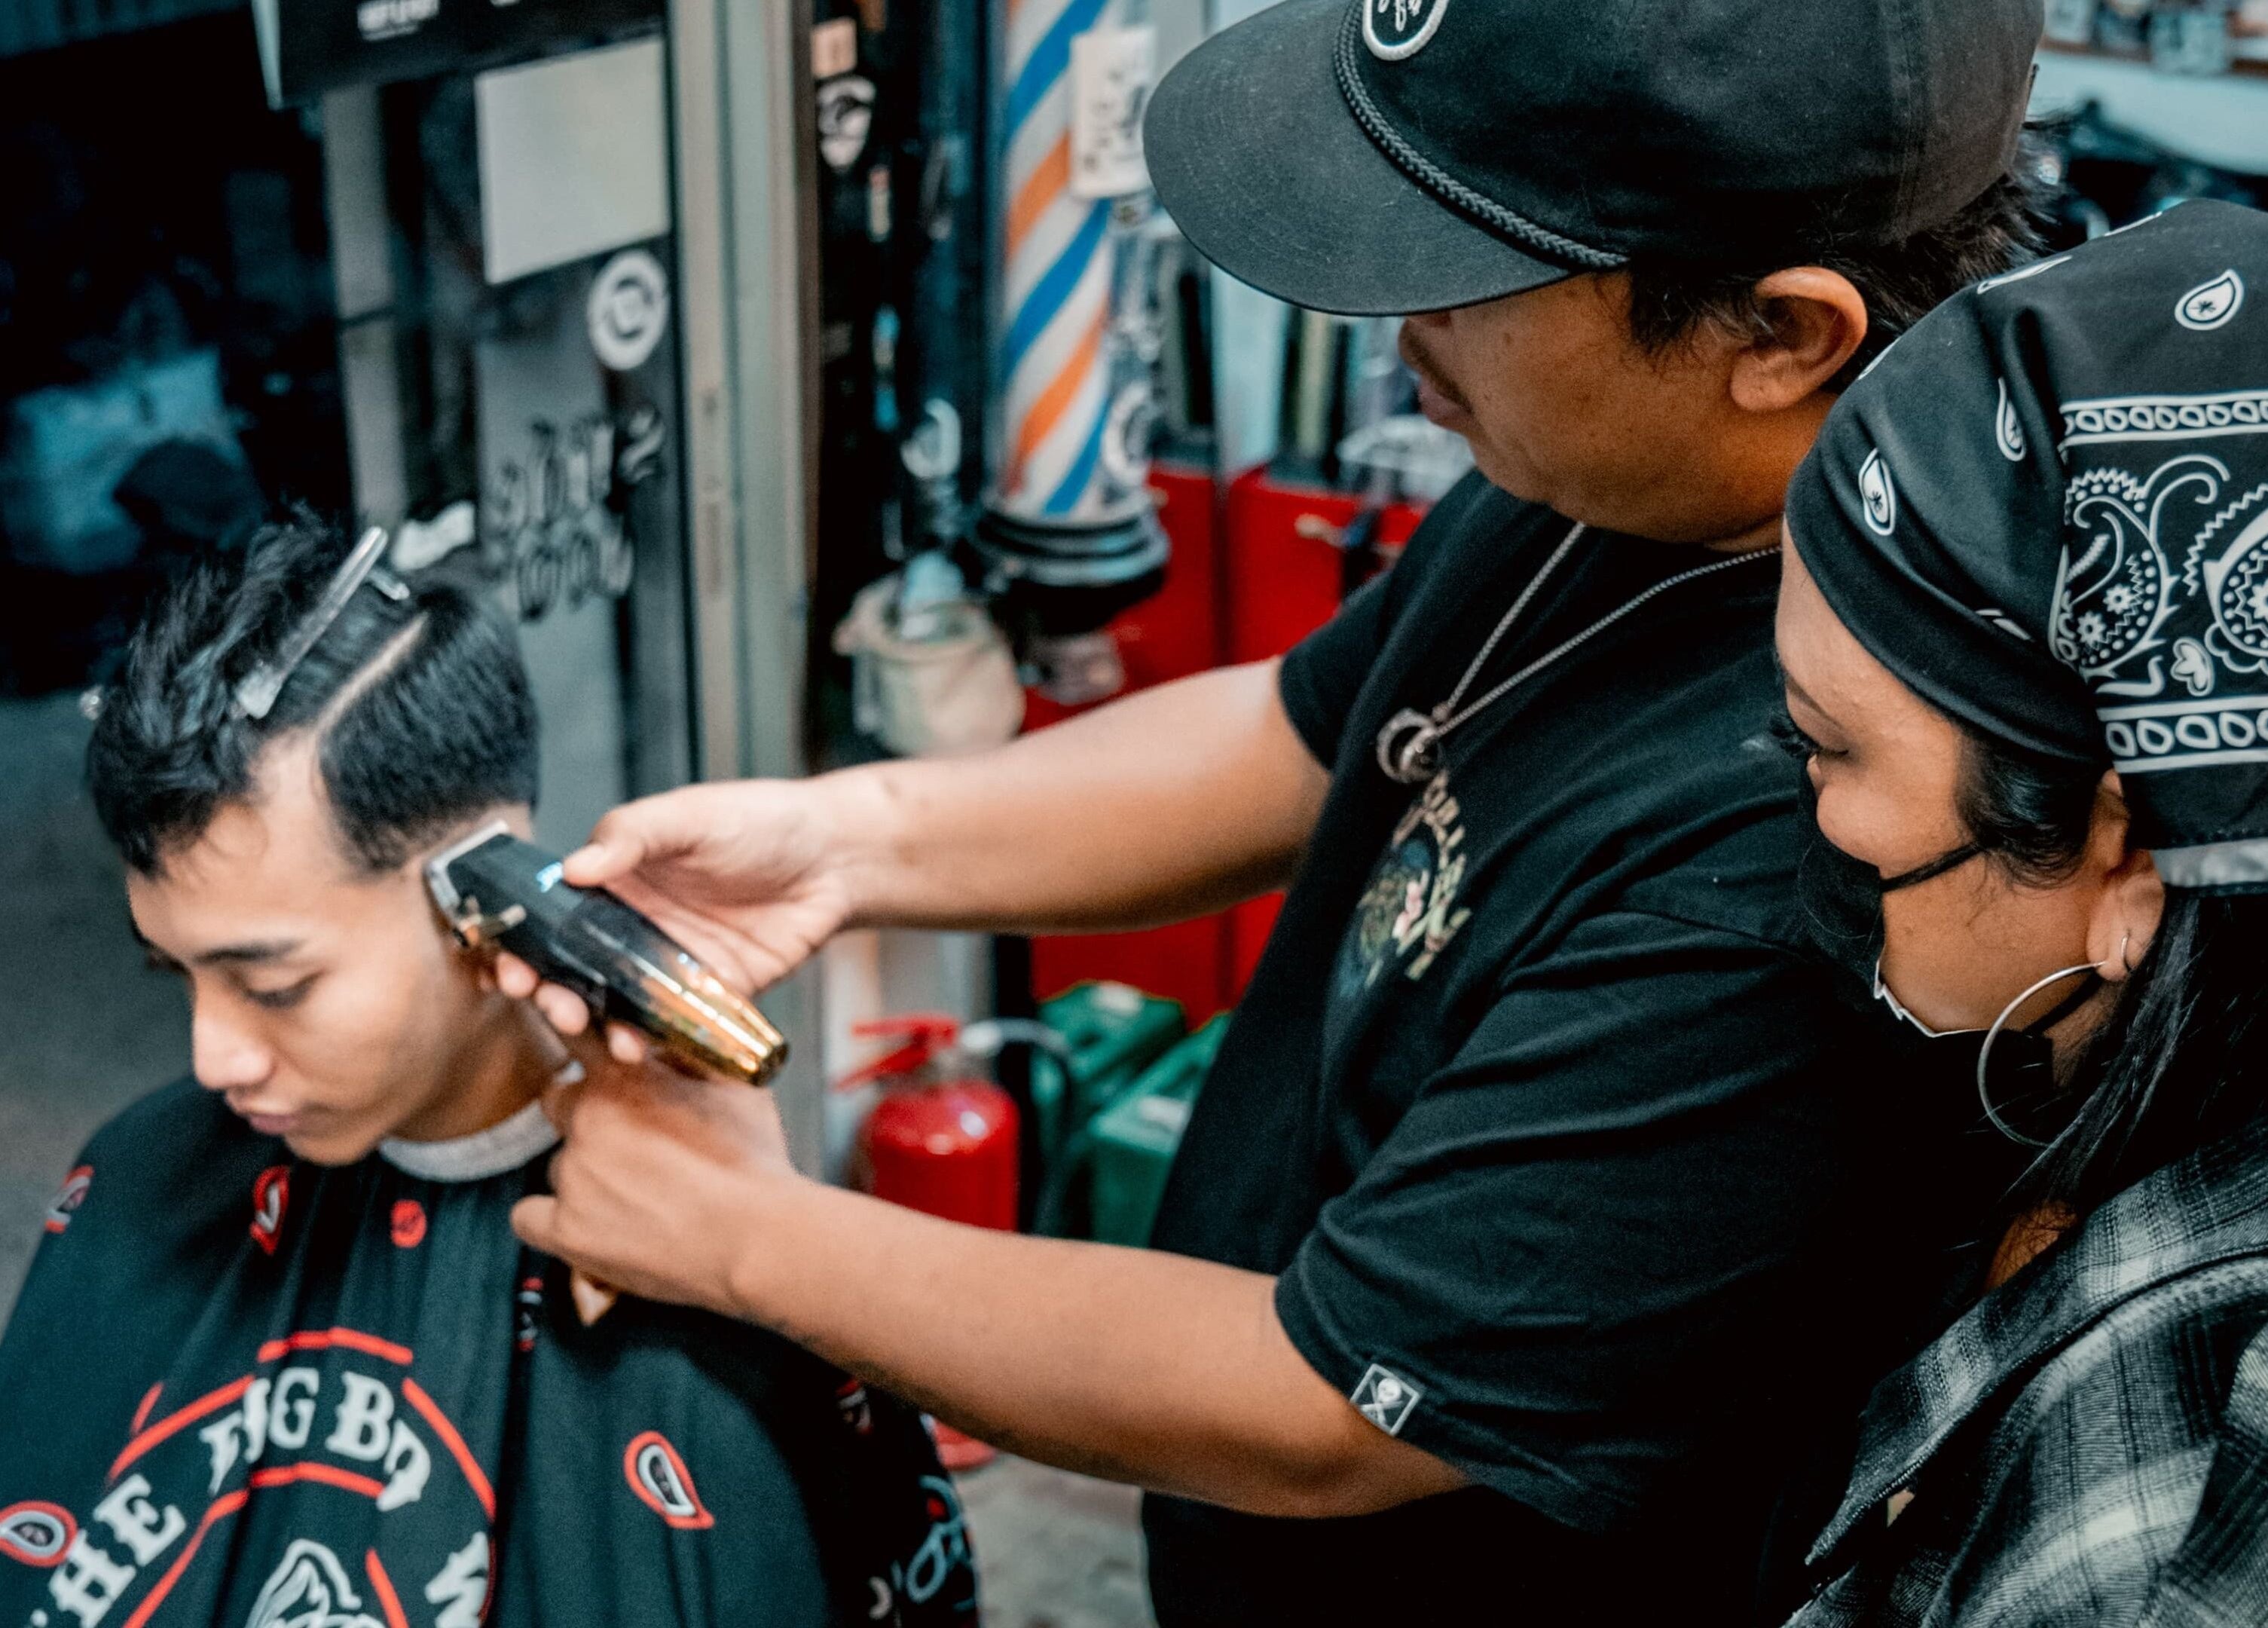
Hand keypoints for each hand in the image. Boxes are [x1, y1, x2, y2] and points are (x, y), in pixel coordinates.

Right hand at [496, 779, 856, 1060]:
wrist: (835, 858)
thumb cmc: (760, 821)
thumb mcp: (691, 816)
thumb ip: (633, 836)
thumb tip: (575, 866)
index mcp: (619, 880)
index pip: (555, 916)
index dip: (525, 942)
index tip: (508, 964)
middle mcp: (635, 927)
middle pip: (577, 969)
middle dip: (554, 993)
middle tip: (550, 1006)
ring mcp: (671, 964)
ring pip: (619, 1004)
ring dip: (600, 1025)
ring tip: (601, 1036)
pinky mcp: (711, 994)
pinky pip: (672, 1025)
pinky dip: (653, 1042)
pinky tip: (641, 1050)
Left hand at [511, 1040, 803, 1318]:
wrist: (756, 1238)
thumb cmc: (754, 1158)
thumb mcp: (733, 1083)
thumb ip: (690, 1053)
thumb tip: (666, 1037)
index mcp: (623, 1074)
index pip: (575, 1037)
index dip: (587, 1052)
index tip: (599, 1068)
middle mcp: (586, 1117)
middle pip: (559, 1103)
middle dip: (587, 1117)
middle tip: (630, 1143)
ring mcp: (572, 1175)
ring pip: (558, 1164)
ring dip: (585, 1174)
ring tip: (635, 1198)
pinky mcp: (564, 1229)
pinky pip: (527, 1217)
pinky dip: (551, 1219)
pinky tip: (588, 1224)